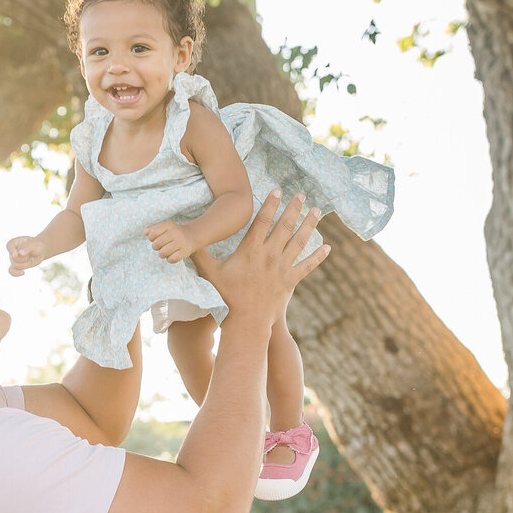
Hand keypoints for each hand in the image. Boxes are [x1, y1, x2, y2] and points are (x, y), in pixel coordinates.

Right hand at [7, 235, 47, 275]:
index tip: (15, 254)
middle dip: (25, 259)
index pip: (9, 245)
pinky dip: (16, 273)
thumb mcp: (34, 244)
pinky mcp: (16, 266)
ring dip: (27, 264)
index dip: (11, 250)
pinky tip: (23, 272)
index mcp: (15, 242)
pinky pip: (12, 271)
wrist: (40, 251)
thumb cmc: (36, 245)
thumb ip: (27, 247)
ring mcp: (13, 259)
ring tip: (34, 259)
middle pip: (14, 258)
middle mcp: (12, 251)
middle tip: (34, 255)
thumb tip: (20, 253)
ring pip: (16, 266)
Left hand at [145, 220, 197, 263]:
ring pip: (163, 253)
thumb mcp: (164, 228)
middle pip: (156, 244)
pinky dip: (170, 259)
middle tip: (161, 246)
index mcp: (169, 225)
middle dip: (156, 247)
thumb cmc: (173, 233)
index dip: (151, 238)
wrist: (192, 237)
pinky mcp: (185, 251)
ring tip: (165, 252)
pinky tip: (172, 255)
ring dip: (162, 254)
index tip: (155, 238)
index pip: (153, 233)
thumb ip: (152, 229)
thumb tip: (144, 232)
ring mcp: (181, 242)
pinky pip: (171, 259)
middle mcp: (175, 233)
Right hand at [210, 192, 327, 328]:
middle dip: (294, 208)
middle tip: (302, 194)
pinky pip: (307, 266)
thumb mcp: (210, 274)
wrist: (246, 322)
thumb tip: (184, 241)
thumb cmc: (225, 298)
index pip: (262, 221)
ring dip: (309, 224)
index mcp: (251, 251)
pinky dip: (318, 256)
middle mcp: (269, 256)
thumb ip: (199, 255)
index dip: (270, 204)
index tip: (277, 190)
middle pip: (285, 226)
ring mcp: (282, 268)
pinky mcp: (291, 281)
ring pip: (299, 241)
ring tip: (316, 210)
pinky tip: (327, 247)